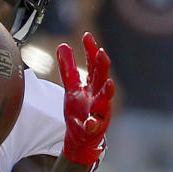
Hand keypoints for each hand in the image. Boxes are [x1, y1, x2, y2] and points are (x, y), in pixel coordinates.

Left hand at [56, 33, 114, 166]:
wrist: (80, 136)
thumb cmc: (79, 109)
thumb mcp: (71, 87)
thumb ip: (68, 68)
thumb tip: (62, 45)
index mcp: (93, 84)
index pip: (93, 63)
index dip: (91, 50)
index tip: (86, 35)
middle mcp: (99, 95)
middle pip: (102, 77)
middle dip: (103, 65)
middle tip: (102, 52)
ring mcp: (99, 111)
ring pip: (105, 100)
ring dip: (108, 92)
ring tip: (109, 84)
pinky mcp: (95, 128)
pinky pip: (95, 126)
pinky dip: (93, 124)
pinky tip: (90, 122)